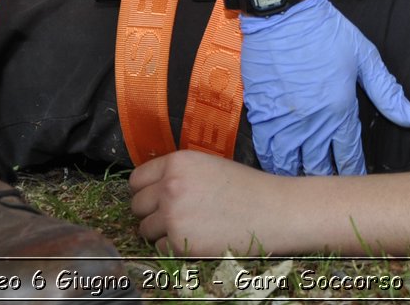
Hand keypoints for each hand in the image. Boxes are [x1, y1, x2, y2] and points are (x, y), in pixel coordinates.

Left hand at [131, 150, 279, 255]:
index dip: (145, 190)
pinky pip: (158, 247)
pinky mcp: (180, 241)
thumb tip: (152, 189)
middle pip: (137, 205)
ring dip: (160, 230)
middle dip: (151, 212)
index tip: (155, 198)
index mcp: (177, 163)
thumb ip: (178, 173)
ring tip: (187, 227)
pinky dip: (172, 246)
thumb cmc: (245, 187)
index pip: (137, 180)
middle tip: (174, 215)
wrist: (272, 210)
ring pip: (144, 228)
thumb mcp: (208, 165)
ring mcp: (173, 215)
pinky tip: (195, 238)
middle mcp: (169, 186)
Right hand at [239, 0, 409, 174]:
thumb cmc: (324, 31)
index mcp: (339, 109)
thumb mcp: (365, 57)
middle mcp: (311, 121)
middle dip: (326, 180)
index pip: (348, 156)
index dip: (353, 172)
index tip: (356, 182)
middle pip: (318, 167)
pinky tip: (278, 167)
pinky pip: (265, 150)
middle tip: (332, 190)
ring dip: (298, 176)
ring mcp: (284, 120)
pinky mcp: (261, 114)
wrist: (283, 14)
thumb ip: (387, 92)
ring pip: (290, 165)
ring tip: (305, 184)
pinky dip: (272, 163)